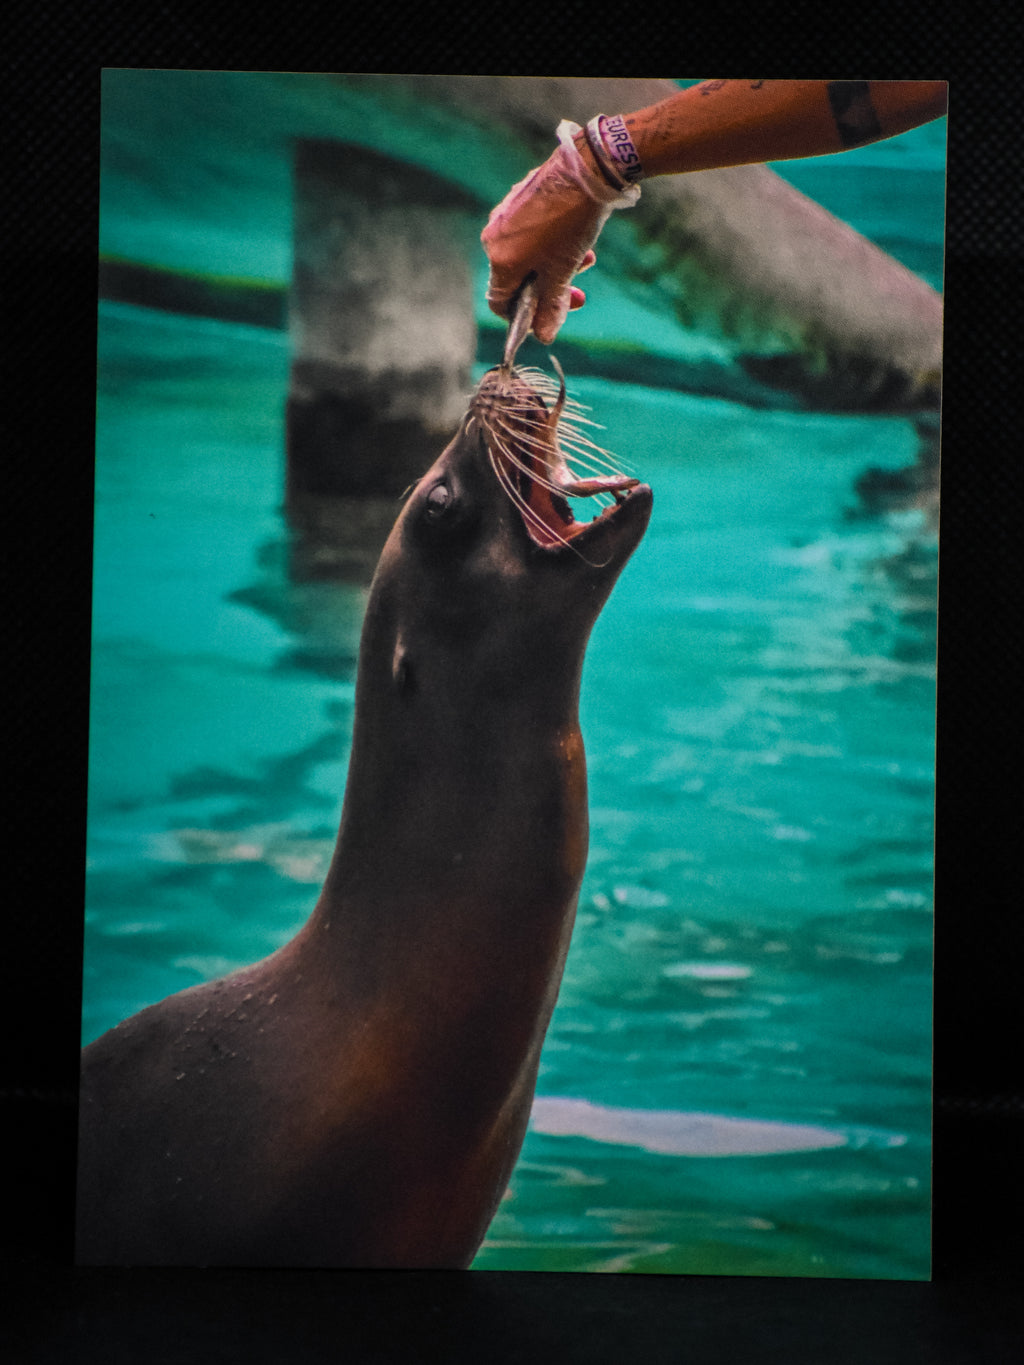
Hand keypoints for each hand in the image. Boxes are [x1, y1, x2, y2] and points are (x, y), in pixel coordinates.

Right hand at [481, 121, 639, 344]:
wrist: (585, 170)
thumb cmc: (570, 224)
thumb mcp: (564, 271)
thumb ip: (552, 306)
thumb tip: (544, 337)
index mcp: (500, 260)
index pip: (499, 302)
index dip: (522, 317)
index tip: (546, 317)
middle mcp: (495, 238)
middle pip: (517, 279)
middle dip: (549, 291)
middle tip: (578, 295)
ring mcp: (506, 216)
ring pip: (528, 256)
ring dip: (557, 267)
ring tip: (586, 262)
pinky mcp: (519, 200)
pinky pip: (531, 234)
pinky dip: (551, 244)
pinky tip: (577, 239)